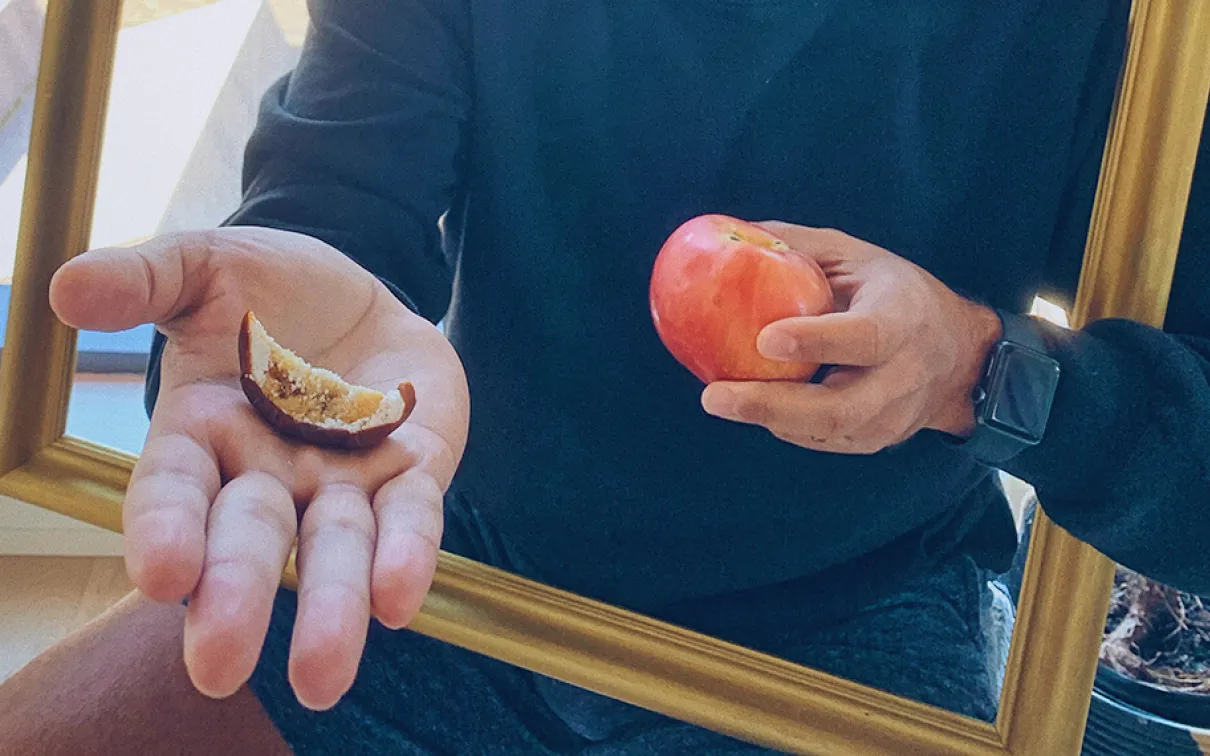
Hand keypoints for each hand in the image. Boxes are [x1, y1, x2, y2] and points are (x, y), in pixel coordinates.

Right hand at [49, 227, 469, 709]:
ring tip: (321, 676)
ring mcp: (342, 480)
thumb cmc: (268, 287)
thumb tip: (63, 288)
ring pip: (335, 549)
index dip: (167, 530)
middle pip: (250, 539)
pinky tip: (400, 601)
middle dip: (236, 595)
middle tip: (218, 666)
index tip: (162, 576)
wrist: (360, 292)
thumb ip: (144, 279)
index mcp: (203, 432)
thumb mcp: (205, 267)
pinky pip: (412, 519)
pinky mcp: (412, 473)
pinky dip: (407, 556)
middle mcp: (267, 472)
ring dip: (329, 608)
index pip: (174, 489)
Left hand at [700, 222, 1001, 453]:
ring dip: (768, 419)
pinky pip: (820, 440)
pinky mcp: (873, 441)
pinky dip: (782, 426)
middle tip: (714, 397)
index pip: (865, 337)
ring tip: (721, 401)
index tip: (765, 339)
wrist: (958, 357)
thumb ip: (802, 247)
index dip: (817, 341)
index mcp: (903, 319)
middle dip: (771, 405)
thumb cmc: (896, 295)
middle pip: (839, 408)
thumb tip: (735, 233)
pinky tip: (751, 406)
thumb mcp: (858, 257)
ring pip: (826, 432)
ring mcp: (891, 417)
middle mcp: (903, 376)